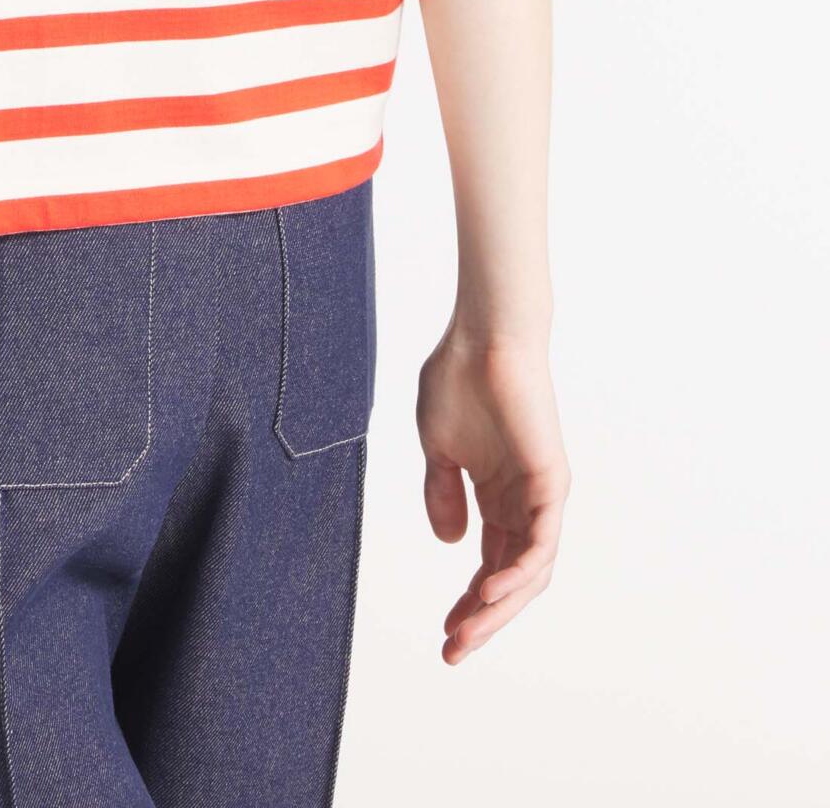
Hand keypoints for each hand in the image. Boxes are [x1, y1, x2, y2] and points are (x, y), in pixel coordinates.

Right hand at [416, 326, 568, 663]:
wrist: (479, 336)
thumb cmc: (456, 379)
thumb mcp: (438, 448)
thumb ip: (443, 494)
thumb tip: (452, 545)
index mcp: (496, 496)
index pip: (488, 564)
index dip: (468, 603)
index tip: (444, 635)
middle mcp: (522, 503)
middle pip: (509, 578)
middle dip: (483, 619)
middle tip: (454, 651)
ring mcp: (539, 495)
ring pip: (529, 571)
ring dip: (498, 606)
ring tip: (467, 632)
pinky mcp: (550, 482)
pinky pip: (541, 542)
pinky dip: (519, 571)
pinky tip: (490, 590)